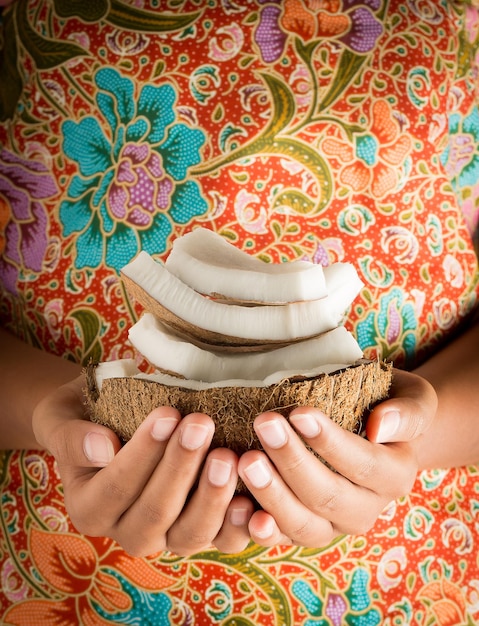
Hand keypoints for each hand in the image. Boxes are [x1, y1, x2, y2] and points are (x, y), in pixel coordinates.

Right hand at [32, 375, 253, 555]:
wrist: (109, 421)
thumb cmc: (88, 415)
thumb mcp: (63, 417)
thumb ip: (73, 437)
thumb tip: (103, 449)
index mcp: (90, 507)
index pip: (116, 488)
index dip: (143, 454)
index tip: (167, 414)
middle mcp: (127, 531)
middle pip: (155, 513)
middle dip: (180, 467)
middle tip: (201, 424)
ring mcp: (168, 537)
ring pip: (190, 533)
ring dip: (212, 496)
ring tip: (228, 455)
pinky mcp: (202, 531)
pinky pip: (222, 540)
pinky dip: (239, 525)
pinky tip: (252, 499)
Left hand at [237, 369, 436, 546]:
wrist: (372, 429)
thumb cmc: (385, 402)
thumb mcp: (412, 398)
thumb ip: (407, 413)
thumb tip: (380, 426)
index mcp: (394, 476)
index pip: (363, 465)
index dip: (330, 442)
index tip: (299, 413)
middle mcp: (366, 509)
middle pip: (328, 496)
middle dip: (293, 461)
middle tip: (264, 425)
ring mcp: (332, 526)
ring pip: (303, 524)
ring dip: (272, 495)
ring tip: (246, 460)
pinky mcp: (302, 530)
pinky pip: (281, 537)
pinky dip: (261, 529)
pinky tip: (239, 509)